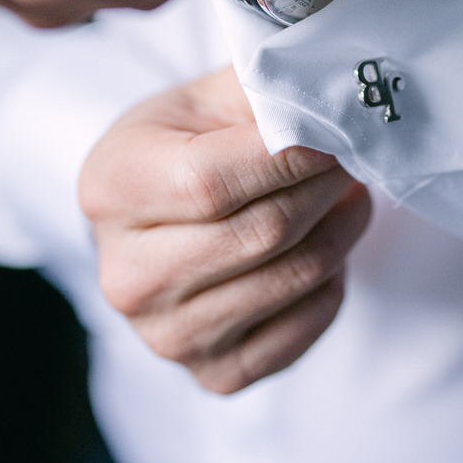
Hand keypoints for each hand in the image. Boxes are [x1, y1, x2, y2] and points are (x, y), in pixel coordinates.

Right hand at [79, 67, 370, 393]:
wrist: (158, 215)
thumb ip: (264, 89)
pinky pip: (304, 328)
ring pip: (293, 278)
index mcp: (110, 188)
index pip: (212, 182)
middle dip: (325, 187)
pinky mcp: (213, 373)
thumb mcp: (206, 97)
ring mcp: (166, 335)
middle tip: (352, 155)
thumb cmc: (185, 144)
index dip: (290, 156)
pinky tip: (324, 245)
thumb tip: (334, 95)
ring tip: (347, 193)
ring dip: (340, 228)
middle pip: (262, 233)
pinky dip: (331, 283)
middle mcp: (126, 275)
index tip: (332, 132)